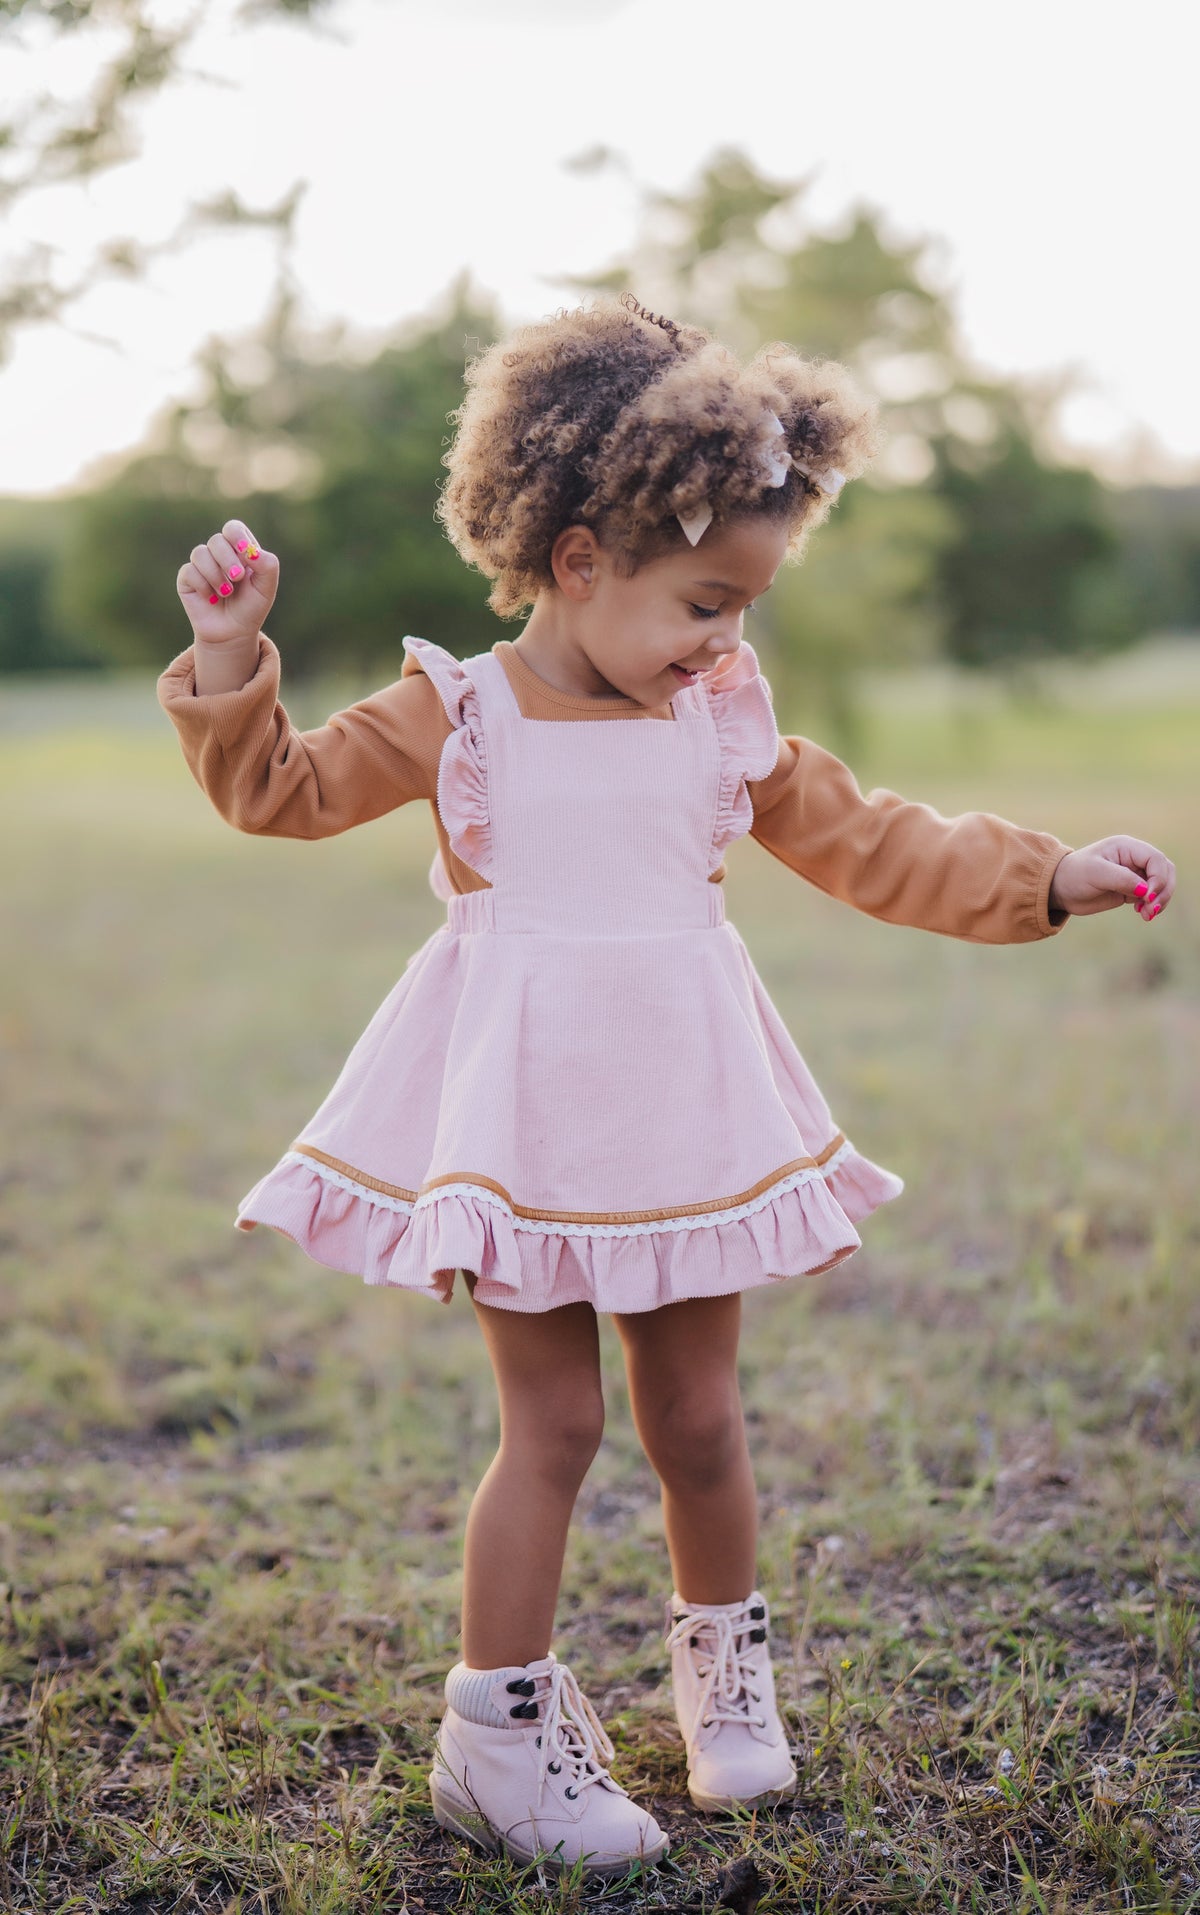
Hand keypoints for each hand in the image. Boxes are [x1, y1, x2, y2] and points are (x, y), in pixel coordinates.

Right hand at [176, 518, 277, 645]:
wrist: (233, 633)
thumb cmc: (251, 608)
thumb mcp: (267, 587)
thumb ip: (267, 565)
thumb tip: (251, 550)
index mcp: (238, 550)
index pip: (233, 529)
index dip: (236, 535)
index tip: (244, 550)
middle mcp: (218, 554)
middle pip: (217, 540)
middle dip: (228, 559)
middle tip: (237, 578)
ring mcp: (201, 565)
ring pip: (200, 553)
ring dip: (216, 575)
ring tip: (226, 593)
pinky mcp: (186, 578)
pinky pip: (189, 571)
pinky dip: (203, 586)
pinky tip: (211, 599)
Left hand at [1049, 836, 1175, 921]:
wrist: (1059, 889)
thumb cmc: (1074, 875)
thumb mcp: (1096, 873)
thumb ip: (1122, 879)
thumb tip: (1146, 890)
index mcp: (1127, 847)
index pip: (1155, 859)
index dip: (1158, 878)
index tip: (1148, 896)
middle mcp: (1134, 858)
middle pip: (1165, 871)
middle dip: (1163, 890)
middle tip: (1151, 909)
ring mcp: (1134, 874)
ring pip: (1162, 884)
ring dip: (1160, 900)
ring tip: (1147, 915)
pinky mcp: (1131, 889)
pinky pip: (1152, 896)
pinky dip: (1152, 906)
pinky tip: (1142, 913)